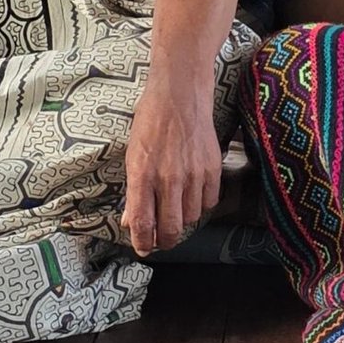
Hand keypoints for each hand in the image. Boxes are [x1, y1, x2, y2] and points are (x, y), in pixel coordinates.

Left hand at [123, 72, 222, 256]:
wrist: (180, 95)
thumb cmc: (151, 121)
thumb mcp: (132, 155)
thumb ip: (133, 191)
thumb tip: (131, 220)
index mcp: (142, 174)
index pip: (143, 222)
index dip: (143, 242)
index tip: (143, 248)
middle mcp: (168, 178)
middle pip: (170, 229)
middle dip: (165, 240)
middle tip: (162, 238)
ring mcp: (193, 175)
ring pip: (191, 218)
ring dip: (183, 220)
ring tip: (177, 209)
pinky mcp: (212, 169)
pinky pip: (209, 202)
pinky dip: (200, 204)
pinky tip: (192, 194)